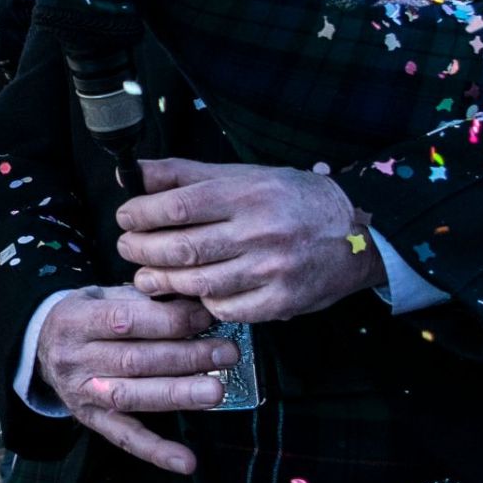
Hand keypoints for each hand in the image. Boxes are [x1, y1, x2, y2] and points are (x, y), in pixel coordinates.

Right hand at [33, 286, 239, 472]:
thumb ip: (141, 299)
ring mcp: (83, 394)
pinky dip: (157, 452)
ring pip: (133, 397)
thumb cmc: (84, 317)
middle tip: (226, 354)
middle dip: (186, 357)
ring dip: (178, 395)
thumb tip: (195, 301)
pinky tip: (186, 460)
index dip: (169, 320)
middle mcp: (76, 360)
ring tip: (215, 391)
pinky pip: (126, 439)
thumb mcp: (100, 295)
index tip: (206, 318)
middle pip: (134, 360)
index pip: (125, 321)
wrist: (40, 347)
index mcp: (76, 321)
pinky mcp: (92, 421)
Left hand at [114, 157, 380, 322]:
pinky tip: (192, 293)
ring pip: (198, 283)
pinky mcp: (280, 302)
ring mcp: (270, 270)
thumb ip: (186, 174)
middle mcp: (259, 231)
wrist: (356, 235)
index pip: (178, 206)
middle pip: (182, 247)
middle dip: (142, 249)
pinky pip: (225, 309)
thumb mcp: (245, 175)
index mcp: (248, 193)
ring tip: (147, 273)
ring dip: (162, 280)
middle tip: (127, 247)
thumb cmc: (294, 200)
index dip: (141, 214)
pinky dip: (201, 303)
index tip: (126, 216)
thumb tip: (132, 173)